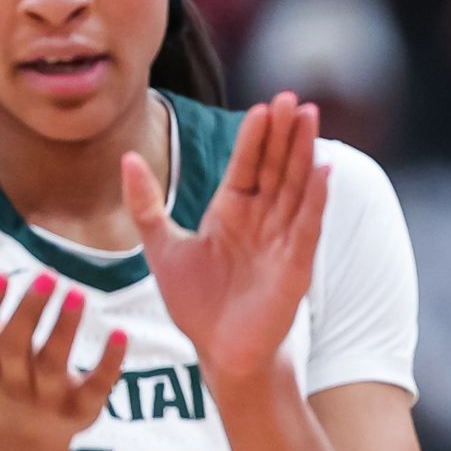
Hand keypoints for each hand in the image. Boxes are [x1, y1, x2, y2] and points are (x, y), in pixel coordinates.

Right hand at [0, 268, 126, 450]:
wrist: (27, 437)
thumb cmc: (3, 376)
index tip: (0, 275)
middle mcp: (14, 383)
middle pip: (15, 347)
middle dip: (29, 311)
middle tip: (48, 275)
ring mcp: (48, 399)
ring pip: (53, 364)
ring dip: (65, 328)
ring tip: (77, 293)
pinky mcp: (83, 410)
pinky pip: (98, 386)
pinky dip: (109, 361)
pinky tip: (120, 332)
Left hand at [128, 91, 328, 387]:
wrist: (221, 353)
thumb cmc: (198, 305)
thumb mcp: (162, 248)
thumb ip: (145, 204)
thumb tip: (126, 158)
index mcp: (231, 213)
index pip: (247, 165)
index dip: (255, 137)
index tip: (263, 105)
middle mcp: (262, 221)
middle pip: (276, 167)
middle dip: (285, 133)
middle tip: (294, 97)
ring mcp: (282, 241)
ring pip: (296, 187)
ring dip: (304, 152)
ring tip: (310, 117)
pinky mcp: (295, 265)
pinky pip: (307, 225)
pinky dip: (316, 197)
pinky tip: (323, 169)